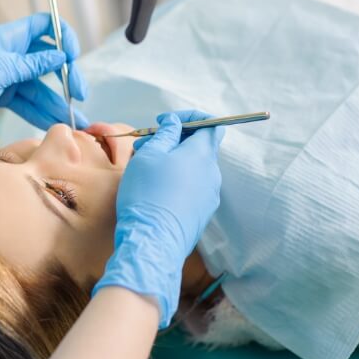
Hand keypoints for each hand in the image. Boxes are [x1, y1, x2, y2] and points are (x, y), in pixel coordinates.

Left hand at [0, 13, 88, 149]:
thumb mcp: (0, 70)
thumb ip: (32, 65)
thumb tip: (61, 56)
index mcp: (10, 38)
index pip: (45, 26)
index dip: (63, 36)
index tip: (74, 56)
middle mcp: (13, 54)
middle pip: (49, 61)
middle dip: (67, 78)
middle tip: (80, 95)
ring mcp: (9, 76)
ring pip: (41, 88)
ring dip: (57, 103)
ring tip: (74, 122)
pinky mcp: (5, 96)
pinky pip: (29, 103)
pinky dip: (41, 113)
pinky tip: (55, 123)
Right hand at [93, 110, 224, 327]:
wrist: (152, 241)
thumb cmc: (147, 193)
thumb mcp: (150, 155)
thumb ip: (166, 134)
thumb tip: (175, 123)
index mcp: (202, 154)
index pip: (211, 124)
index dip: (189, 118)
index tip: (165, 122)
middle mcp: (212, 174)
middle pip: (199, 147)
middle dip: (174, 141)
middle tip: (146, 145)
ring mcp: (209, 196)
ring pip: (194, 169)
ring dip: (173, 162)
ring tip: (146, 169)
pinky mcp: (201, 214)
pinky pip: (192, 189)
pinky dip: (176, 182)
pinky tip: (154, 190)